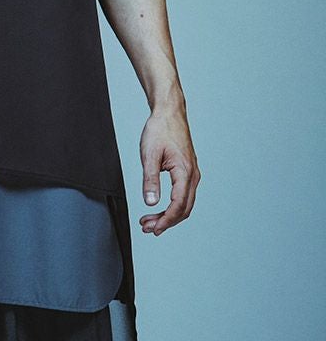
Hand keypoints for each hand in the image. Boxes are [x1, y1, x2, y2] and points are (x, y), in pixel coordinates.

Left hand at [139, 103, 200, 235]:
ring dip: (169, 215)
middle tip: (147, 228)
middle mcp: (193, 175)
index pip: (179, 206)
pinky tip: (160, 208)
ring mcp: (192, 173)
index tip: (152, 228)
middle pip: (184, 209)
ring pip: (184, 203)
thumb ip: (150, 179)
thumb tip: (150, 202)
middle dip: (166, 222)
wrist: (169, 112)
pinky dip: (173, 205)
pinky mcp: (188, 171)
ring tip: (150, 221)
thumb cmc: (160, 129)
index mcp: (185, 172)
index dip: (166, 220)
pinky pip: (184, 194)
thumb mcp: (149, 154)